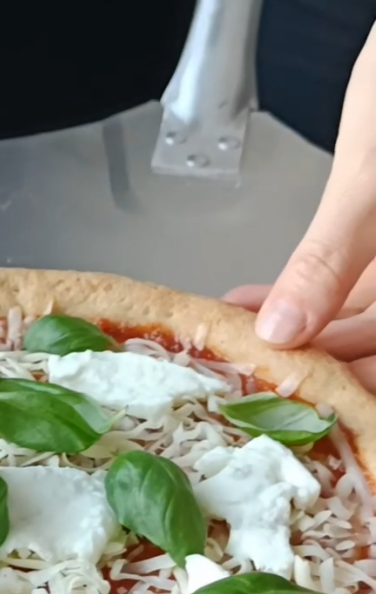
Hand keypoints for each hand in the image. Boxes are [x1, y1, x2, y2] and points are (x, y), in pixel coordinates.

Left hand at [225, 21, 375, 393]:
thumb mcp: (371, 184)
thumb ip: (330, 261)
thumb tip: (282, 333)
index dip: (346, 394)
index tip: (280, 409)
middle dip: (312, 372)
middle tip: (239, 385)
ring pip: (362, 322)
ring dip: (298, 336)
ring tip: (230, 347)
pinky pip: (352, 285)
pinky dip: (306, 297)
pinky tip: (253, 304)